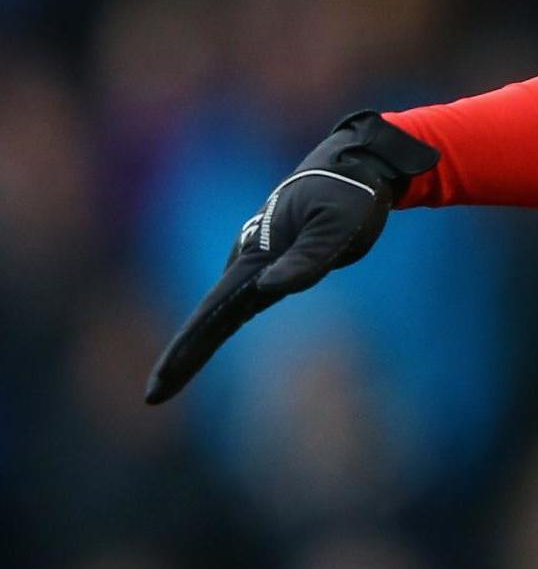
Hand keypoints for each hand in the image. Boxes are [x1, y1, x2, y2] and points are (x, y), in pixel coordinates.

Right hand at [144, 111, 438, 404]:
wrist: (354, 171)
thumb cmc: (347, 196)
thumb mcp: (336, 225)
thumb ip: (306, 260)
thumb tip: (265, 291)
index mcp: (256, 256)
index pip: (213, 312)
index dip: (187, 348)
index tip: (162, 380)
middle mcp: (248, 264)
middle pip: (208, 321)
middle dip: (181, 358)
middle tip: (153, 397)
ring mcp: (258, 268)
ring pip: (222, 316)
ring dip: (197, 347)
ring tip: (168, 382)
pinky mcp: (274, 270)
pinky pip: (241, 307)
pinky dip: (218, 329)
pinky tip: (200, 349)